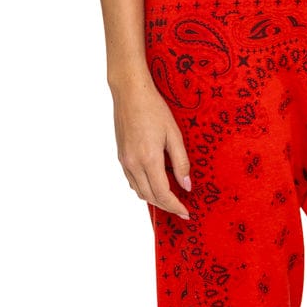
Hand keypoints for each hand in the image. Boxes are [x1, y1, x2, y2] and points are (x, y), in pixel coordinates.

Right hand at [110, 73, 192, 219]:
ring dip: (154, 199)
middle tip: (181, 209)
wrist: (130, 93)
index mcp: (148, 159)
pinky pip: (131, 181)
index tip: (186, 213)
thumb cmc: (154, 109)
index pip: (163, 194)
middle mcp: (133, 164)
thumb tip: (186, 185)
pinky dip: (143, 188)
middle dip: (166, 206)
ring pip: (138, 191)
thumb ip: (181, 162)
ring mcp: (124, 161)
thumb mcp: (174, 134)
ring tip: (170, 199)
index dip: (175, 206)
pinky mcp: (120, 156)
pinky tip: (154, 184)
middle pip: (150, 197)